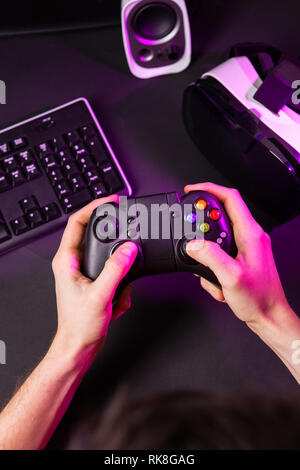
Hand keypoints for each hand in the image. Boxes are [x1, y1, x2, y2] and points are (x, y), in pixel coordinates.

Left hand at [52, 195, 137, 352]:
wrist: (79, 347)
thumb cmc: (79, 325)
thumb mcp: (101, 295)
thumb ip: (116, 269)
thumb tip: (129, 248)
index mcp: (66, 260)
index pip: (76, 221)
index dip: (94, 206)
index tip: (111, 201)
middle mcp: (73, 264)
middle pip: (94, 236)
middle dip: (114, 240)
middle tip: (128, 237)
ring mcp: (84, 273)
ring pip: (109, 257)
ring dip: (121, 272)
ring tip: (119, 292)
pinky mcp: (94, 283)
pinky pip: (114, 274)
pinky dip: (121, 287)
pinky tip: (116, 303)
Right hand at [185, 183, 289, 327]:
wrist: (270, 317)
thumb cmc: (260, 298)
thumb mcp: (231, 277)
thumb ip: (210, 257)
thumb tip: (192, 244)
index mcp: (250, 233)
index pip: (230, 198)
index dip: (209, 189)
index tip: (192, 190)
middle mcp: (250, 236)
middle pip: (220, 216)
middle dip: (202, 229)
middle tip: (190, 235)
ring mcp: (246, 247)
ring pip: (217, 238)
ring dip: (206, 254)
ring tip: (209, 274)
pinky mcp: (241, 258)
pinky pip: (220, 253)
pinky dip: (212, 268)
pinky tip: (217, 284)